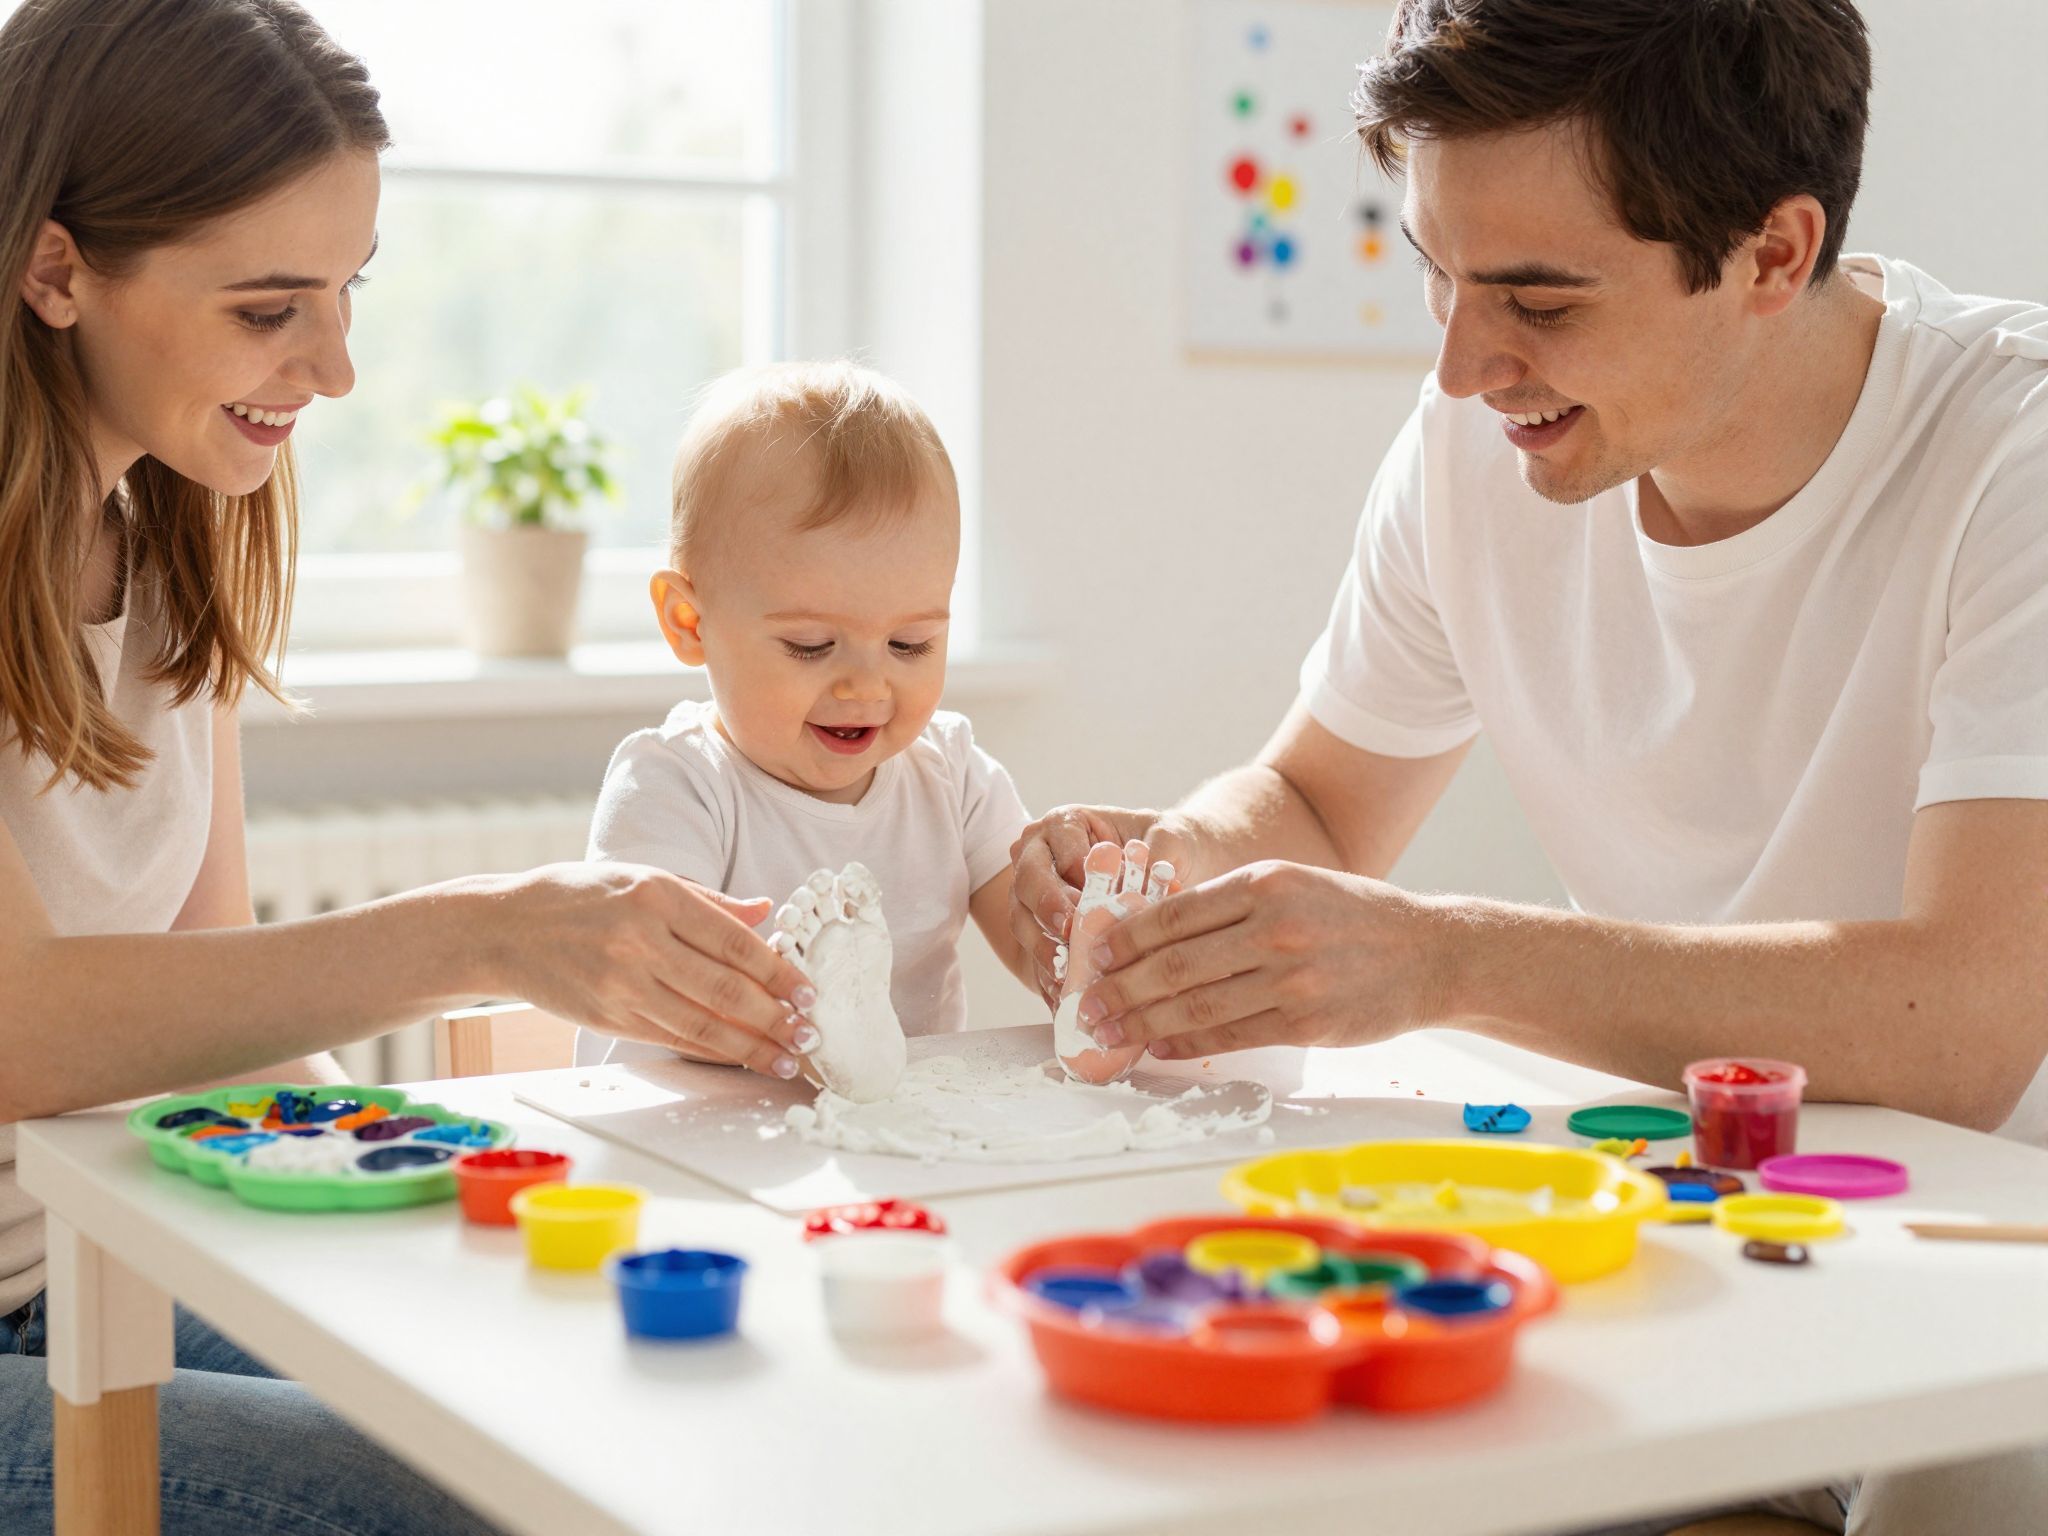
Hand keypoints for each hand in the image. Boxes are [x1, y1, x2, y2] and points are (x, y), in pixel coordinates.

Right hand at [483, 863, 819, 1080]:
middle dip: (775, 1015)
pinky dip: (711, 1050)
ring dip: (751, 1046)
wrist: (502, 929)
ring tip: (785, 1058)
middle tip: (809, 1032)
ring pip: (701, 1022)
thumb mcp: (642, 878)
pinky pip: (672, 1037)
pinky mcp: (607, 1016)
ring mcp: (621, 982)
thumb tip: (765, 911)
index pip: (733, 940)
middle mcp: (640, 939)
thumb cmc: (578, 896)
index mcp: (656, 896)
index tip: (808, 990)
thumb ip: (707, 900)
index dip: (778, 970)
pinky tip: (741, 1057)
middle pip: (724, 988)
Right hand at [1007, 805, 1190, 1008]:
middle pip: (1028, 882)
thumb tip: (1157, 871)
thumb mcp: (1170, 837)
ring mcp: (1033, 895)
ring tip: (1066, 973)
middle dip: (1047, 909)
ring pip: (1023, 921)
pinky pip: (1033, 955)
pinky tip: (1065, 997)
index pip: (1058, 845)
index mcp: (1065, 823)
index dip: (1073, 871)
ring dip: (1043, 950)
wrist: (1167, 871)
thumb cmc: (1164, 846)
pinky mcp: (1039, 931)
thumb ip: (1163, 847)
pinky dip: (1048, 976)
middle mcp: (1039, 856)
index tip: (1088, 894)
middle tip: (1068, 932)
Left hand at [1070, 860, 1450, 1058]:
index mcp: (1264, 883)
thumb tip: (1159, 933)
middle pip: (1176, 963)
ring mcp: (1291, 977)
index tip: (1096, 954)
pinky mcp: (1307, 1022)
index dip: (1127, 938)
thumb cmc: (1355, 916)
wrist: (1431, 953)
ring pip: (1197, 1005)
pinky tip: (1161, 1046)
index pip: (1176, 913)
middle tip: (1087, 1005)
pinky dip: (1190, 1044)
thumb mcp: (1295, 884)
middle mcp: (1275, 927)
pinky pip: (1232, 1036)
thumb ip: (1234, 904)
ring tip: (1111, 1032)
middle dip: (1122, 987)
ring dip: (1145, 1023)